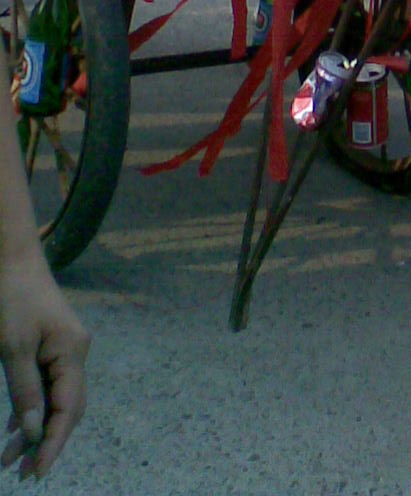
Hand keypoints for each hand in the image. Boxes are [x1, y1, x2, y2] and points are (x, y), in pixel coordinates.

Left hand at [0, 248, 88, 479]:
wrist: (12, 259)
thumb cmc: (12, 299)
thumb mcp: (13, 349)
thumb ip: (25, 391)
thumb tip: (34, 432)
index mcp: (73, 352)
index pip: (67, 409)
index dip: (53, 443)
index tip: (37, 473)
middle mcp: (76, 353)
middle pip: (67, 408)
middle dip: (46, 442)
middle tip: (23, 474)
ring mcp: (66, 349)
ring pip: (56, 400)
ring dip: (36, 429)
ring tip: (10, 461)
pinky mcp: (53, 346)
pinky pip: (48, 386)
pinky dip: (32, 408)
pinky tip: (14, 430)